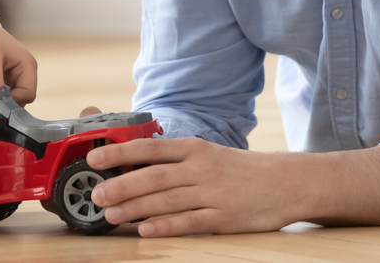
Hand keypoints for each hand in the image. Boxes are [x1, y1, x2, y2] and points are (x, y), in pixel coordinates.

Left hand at [87, 137, 297, 235]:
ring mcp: (213, 193)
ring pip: (167, 200)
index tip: (94, 160)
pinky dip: (166, 226)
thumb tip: (132, 165)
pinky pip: (190, 222)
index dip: (120, 153)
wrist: (285, 182)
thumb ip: (174, 160)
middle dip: (121, 185)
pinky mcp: (224, 218)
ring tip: (111, 214)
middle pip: (154, 176)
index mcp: (194, 148)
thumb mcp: (207, 154)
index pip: (150, 148)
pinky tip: (145, 230)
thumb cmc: (238, 170)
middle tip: (96, 194)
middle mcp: (201, 167)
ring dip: (136, 208)